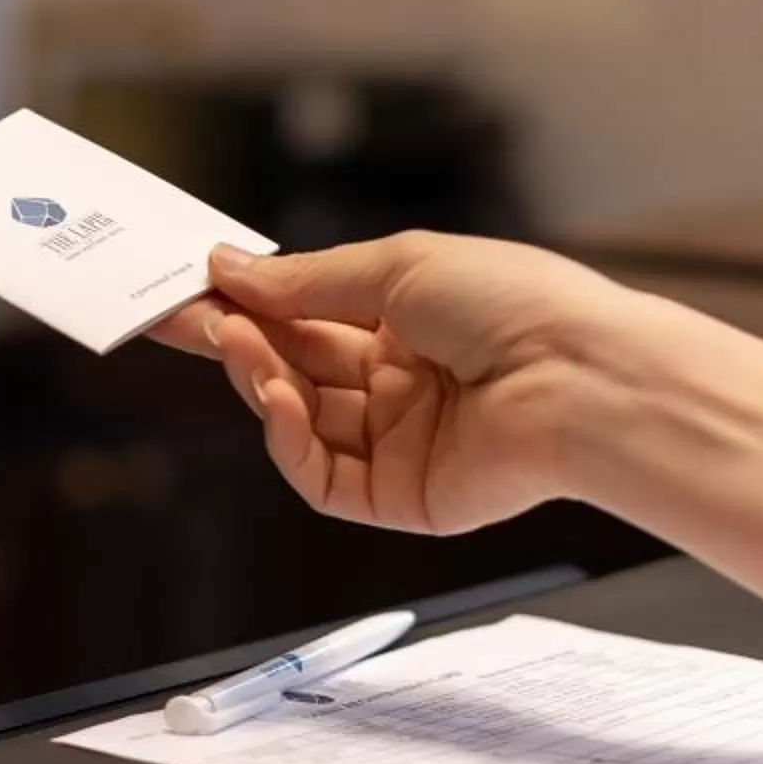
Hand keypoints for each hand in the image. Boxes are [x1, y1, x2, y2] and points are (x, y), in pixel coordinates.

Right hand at [188, 232, 642, 535]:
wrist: (583, 380)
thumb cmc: (518, 307)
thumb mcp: (398, 267)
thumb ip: (305, 280)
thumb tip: (230, 270)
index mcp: (409, 323)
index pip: (309, 315)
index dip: (250, 303)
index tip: (192, 287)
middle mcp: (402, 383)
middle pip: (295, 366)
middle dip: (236, 339)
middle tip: (179, 317)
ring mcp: (399, 442)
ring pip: (299, 419)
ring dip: (259, 380)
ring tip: (235, 342)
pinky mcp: (399, 496)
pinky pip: (320, 476)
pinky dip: (289, 438)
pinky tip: (282, 399)